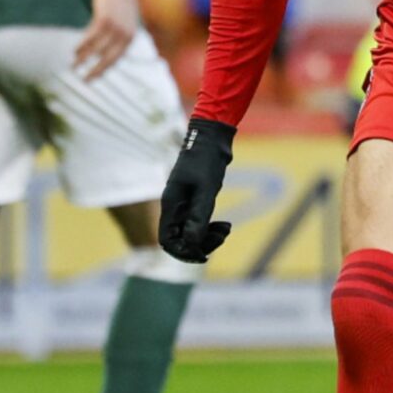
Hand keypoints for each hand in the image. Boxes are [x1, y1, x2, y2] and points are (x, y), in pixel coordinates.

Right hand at [72, 0, 138, 81]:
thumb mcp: (124, 18)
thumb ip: (119, 33)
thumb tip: (106, 46)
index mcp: (131, 37)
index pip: (117, 59)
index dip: (104, 69)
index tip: (94, 77)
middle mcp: (125, 35)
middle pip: (108, 59)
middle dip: (95, 71)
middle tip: (85, 81)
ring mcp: (115, 28)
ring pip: (96, 49)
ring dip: (83, 59)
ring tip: (73, 66)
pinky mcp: (104, 19)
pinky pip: (90, 37)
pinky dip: (81, 46)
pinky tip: (74, 51)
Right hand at [157, 118, 236, 263]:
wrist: (212, 138)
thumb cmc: (206, 161)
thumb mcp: (205, 190)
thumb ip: (198, 217)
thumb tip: (191, 243)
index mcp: (171, 204)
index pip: (167, 240)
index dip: (183, 251)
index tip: (203, 254)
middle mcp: (174, 206)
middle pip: (179, 239)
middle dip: (199, 244)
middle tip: (221, 237)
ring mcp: (183, 204)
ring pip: (190, 233)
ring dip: (207, 237)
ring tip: (225, 229)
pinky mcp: (194, 200)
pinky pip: (198, 223)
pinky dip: (210, 228)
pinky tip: (225, 224)